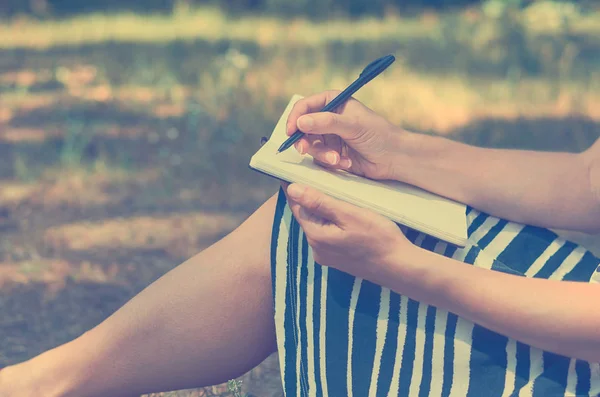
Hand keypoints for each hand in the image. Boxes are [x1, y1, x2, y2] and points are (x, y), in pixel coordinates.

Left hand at [282, 182, 416, 284]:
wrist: (400, 267)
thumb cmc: (378, 238)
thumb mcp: (349, 214)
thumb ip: (320, 202)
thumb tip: (292, 189)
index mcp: (316, 236)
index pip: (296, 207)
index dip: (294, 188)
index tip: (291, 172)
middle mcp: (316, 248)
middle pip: (306, 216)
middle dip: (307, 197)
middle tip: (312, 175)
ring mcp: (326, 255)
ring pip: (317, 224)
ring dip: (320, 209)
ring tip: (327, 189)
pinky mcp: (337, 258)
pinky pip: (327, 233)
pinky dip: (330, 220)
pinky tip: (340, 211)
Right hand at [286, 90, 403, 180]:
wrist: (394, 158)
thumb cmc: (378, 135)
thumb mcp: (352, 125)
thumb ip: (326, 122)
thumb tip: (300, 122)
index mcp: (333, 102)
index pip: (306, 106)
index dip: (296, 117)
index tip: (291, 131)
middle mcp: (329, 118)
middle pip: (303, 128)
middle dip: (305, 141)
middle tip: (303, 149)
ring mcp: (330, 137)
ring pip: (311, 146)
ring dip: (322, 154)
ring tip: (337, 159)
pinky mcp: (332, 154)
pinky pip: (320, 159)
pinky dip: (330, 162)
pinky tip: (346, 163)